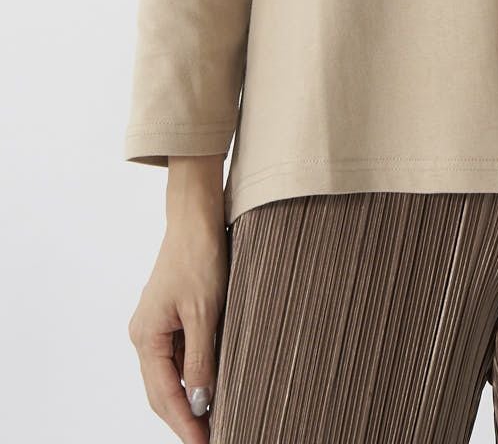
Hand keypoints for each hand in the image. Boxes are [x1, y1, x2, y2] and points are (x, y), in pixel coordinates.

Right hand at [127, 156, 228, 442]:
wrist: (196, 218)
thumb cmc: (199, 257)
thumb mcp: (205, 312)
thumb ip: (201, 359)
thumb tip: (199, 401)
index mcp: (146, 336)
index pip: (163, 394)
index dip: (184, 424)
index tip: (204, 443)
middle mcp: (144, 335)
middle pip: (161, 391)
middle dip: (183, 418)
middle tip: (210, 439)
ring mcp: (155, 326)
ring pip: (169, 375)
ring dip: (187, 400)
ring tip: (212, 421)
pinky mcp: (169, 316)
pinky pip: (176, 356)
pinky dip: (190, 376)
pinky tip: (208, 387)